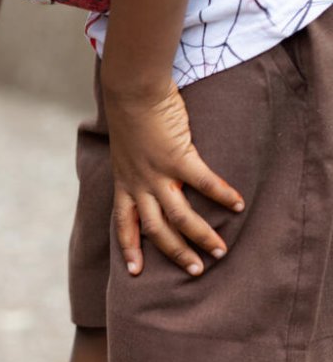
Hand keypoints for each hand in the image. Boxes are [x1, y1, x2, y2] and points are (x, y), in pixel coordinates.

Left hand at [104, 81, 243, 275]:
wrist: (132, 89)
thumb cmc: (130, 114)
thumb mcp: (125, 148)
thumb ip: (136, 165)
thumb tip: (147, 171)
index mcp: (124, 182)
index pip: (124, 223)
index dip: (129, 248)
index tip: (135, 272)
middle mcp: (139, 183)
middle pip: (156, 230)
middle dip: (176, 253)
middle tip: (195, 270)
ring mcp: (157, 172)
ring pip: (179, 216)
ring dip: (201, 236)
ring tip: (220, 251)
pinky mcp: (177, 156)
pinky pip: (202, 182)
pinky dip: (221, 194)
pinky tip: (238, 205)